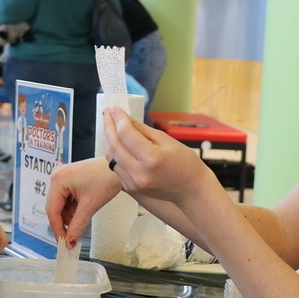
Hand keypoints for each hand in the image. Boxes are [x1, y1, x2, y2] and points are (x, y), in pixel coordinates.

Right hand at [46, 158, 121, 246]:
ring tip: (83, 214)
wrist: (118, 168)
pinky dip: (73, 207)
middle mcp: (57, 176)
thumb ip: (77, 225)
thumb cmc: (106, 178)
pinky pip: (65, 199)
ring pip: (60, 205)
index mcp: (58, 180)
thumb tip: (70, 241)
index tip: (63, 242)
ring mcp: (62, 177)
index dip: (57, 228)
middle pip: (54, 207)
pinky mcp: (68, 179)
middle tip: (71, 237)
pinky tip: (83, 207)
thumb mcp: (90, 205)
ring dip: (70, 214)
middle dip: (64, 222)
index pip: (52, 210)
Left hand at [101, 106, 217, 202]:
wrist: (191, 189)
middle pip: (114, 145)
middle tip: (107, 112)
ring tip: (109, 124)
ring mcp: (133, 183)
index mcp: (152, 159)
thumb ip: (142, 129)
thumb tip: (124, 118)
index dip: (118, 118)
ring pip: (111, 156)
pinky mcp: (130, 188)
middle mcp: (139, 173)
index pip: (126, 133)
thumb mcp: (166, 140)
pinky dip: (113, 152)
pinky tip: (115, 141)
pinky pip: (115, 166)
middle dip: (108, 126)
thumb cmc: (184, 162)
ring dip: (108, 138)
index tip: (114, 108)